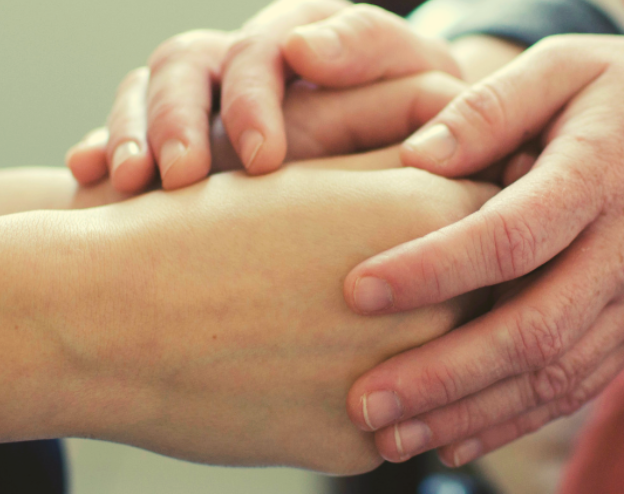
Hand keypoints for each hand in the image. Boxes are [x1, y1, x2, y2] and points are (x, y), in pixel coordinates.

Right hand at [51, 150, 497, 474]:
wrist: (106, 313)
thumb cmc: (207, 227)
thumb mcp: (322, 177)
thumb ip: (417, 174)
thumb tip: (486, 182)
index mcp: (440, 225)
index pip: (516, 228)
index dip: (498, 227)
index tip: (483, 228)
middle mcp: (439, 311)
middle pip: (492, 308)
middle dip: (470, 299)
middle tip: (434, 288)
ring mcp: (401, 388)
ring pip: (444, 377)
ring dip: (425, 360)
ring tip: (360, 329)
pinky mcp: (353, 449)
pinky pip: (386, 429)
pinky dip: (363, 406)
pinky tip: (308, 375)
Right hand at [65, 0, 459, 191]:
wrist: (408, 147)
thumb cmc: (421, 119)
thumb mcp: (419, 82)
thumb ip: (370, 55)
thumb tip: (302, 51)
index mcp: (300, 34)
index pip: (262, 50)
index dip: (254, 100)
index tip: (264, 162)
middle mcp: (242, 56)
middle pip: (187, 61)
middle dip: (178, 117)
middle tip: (181, 177)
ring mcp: (204, 95)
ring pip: (145, 88)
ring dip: (130, 130)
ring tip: (126, 183)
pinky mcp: (176, 137)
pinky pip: (123, 128)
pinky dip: (102, 145)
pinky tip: (85, 173)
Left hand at [341, 35, 623, 465]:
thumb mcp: (566, 64)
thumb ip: (491, 104)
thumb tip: (415, 158)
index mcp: (599, 176)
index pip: (512, 236)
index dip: (434, 268)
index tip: (356, 290)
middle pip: (534, 330)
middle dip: (444, 375)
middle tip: (362, 402)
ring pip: (553, 377)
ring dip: (469, 414)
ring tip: (391, 438)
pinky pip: (576, 389)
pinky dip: (512, 422)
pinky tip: (450, 440)